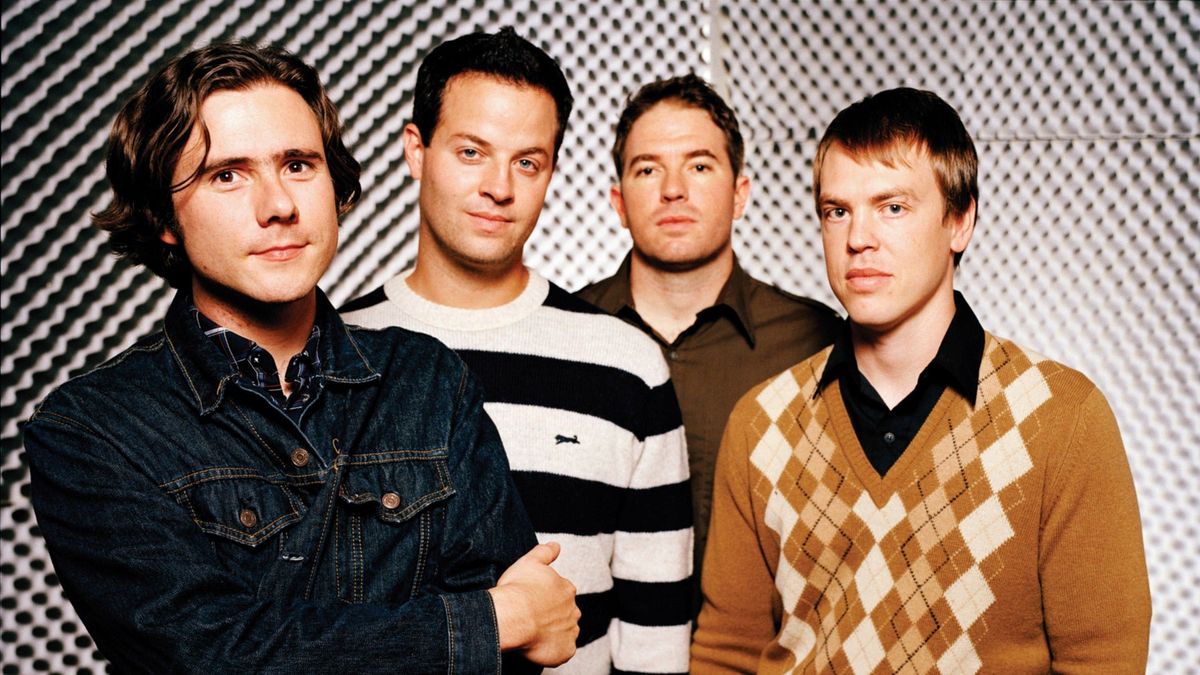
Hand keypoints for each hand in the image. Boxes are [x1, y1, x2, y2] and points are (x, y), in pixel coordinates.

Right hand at [489, 541, 579, 665]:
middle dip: (553, 615)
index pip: (562, 593)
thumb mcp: (529, 561)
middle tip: (533, 617)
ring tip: (534, 632)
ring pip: (565, 632)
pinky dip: (554, 650)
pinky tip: (539, 646)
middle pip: (565, 613)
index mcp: (566, 589)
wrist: (512, 616)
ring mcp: (570, 631)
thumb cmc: (518, 588)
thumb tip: (556, 545)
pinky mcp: (565, 650)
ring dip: (554, 632)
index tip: (533, 600)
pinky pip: (562, 651)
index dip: (547, 597)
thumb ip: (545, 552)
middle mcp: (573, 609)